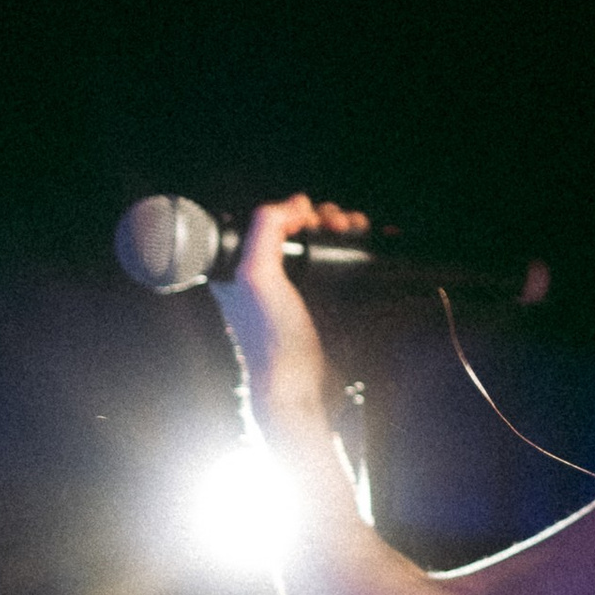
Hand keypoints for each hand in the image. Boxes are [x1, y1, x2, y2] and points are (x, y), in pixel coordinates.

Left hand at [211, 196, 367, 428]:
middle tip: (339, 223)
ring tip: (354, 229)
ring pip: (314, 243)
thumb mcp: (256, 275)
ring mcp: (289, 289)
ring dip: (336, 229)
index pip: (264, 219)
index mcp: (235, 266)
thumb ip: (265, 229)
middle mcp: (259, 275)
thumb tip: (292, 206)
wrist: (298, 389)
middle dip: (320, 217)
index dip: (291, 209)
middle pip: (292, 228)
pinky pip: (330, 264)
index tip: (312, 214)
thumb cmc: (269, 340)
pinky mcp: (314, 303)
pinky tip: (360, 242)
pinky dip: (346, 248)